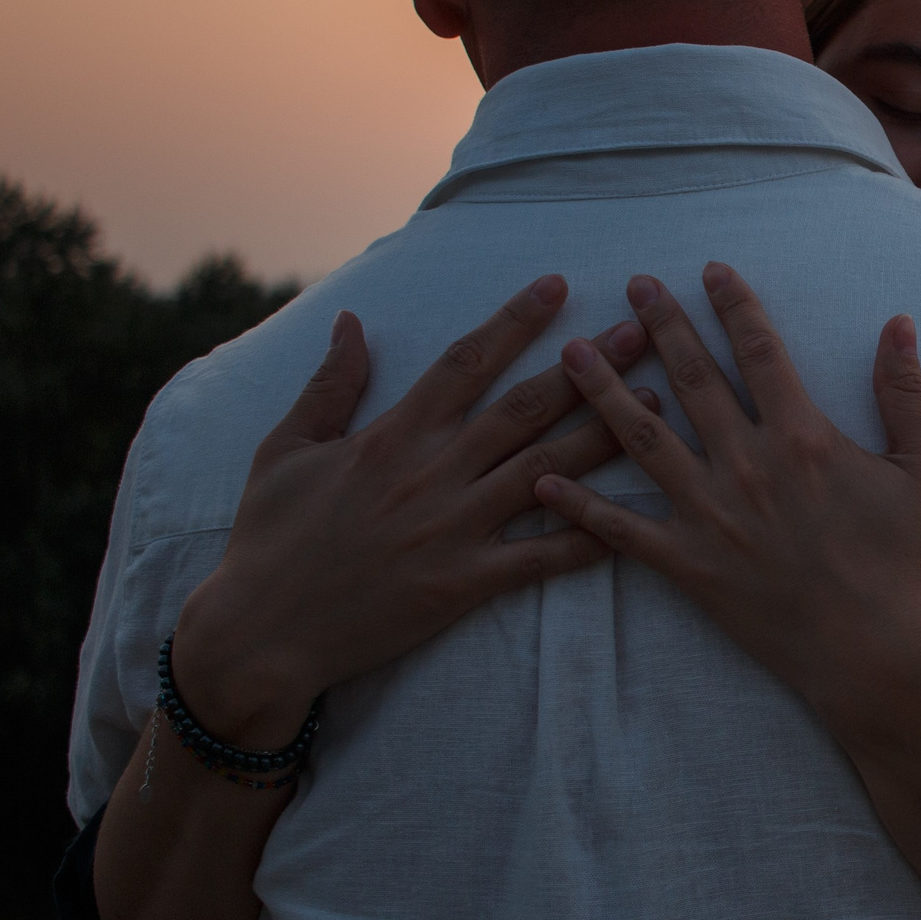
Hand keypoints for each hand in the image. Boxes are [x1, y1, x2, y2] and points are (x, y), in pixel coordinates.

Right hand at [174, 276, 651, 743]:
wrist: (259, 634)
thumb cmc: (267, 538)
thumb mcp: (284, 450)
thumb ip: (329, 385)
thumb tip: (353, 322)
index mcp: (394, 434)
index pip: (466, 361)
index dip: (515, 320)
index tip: (558, 285)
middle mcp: (433, 472)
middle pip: (526, 406)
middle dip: (590, 367)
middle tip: (641, 333)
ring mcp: (454, 528)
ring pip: (548, 469)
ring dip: (608, 433)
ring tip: (661, 403)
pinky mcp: (464, 583)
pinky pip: (541, 557)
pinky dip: (590, 538)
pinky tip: (639, 518)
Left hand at [534, 264, 920, 739]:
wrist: (885, 658)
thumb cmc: (915, 567)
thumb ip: (906, 394)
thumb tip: (898, 324)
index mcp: (801, 436)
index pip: (758, 350)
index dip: (734, 304)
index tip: (710, 270)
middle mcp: (744, 466)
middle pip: (691, 379)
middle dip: (661, 326)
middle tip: (635, 287)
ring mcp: (710, 517)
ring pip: (642, 440)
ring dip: (603, 392)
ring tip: (571, 353)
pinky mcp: (690, 568)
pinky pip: (622, 531)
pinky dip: (580, 505)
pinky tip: (544, 477)